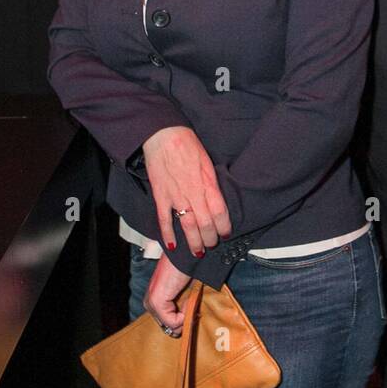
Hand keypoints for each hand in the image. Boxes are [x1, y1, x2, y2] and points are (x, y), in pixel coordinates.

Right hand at [142, 125, 230, 256]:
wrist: (163, 136)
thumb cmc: (188, 144)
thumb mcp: (207, 161)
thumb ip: (212, 182)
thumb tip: (217, 199)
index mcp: (207, 183)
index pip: (220, 212)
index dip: (224, 226)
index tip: (226, 233)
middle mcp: (193, 192)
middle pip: (205, 223)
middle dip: (210, 238)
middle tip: (212, 244)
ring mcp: (175, 196)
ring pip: (187, 225)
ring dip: (194, 242)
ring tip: (198, 251)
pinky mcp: (160, 196)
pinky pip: (164, 219)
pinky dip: (168, 234)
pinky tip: (173, 245)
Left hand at [143, 251, 191, 336]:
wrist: (186, 253)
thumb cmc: (188, 269)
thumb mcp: (185, 293)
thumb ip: (183, 309)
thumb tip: (183, 329)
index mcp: (154, 300)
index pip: (167, 324)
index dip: (183, 320)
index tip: (193, 307)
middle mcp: (149, 302)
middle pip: (168, 327)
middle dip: (183, 321)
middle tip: (194, 306)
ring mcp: (152, 302)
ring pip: (171, 326)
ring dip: (185, 316)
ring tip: (190, 299)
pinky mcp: (157, 301)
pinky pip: (173, 321)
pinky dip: (184, 314)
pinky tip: (187, 299)